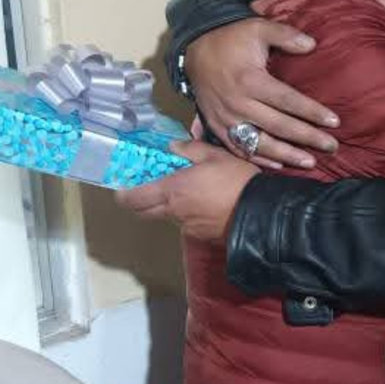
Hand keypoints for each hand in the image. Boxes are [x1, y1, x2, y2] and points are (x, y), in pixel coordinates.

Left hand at [115, 141, 259, 241]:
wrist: (262, 212)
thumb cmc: (237, 181)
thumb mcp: (216, 155)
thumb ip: (190, 149)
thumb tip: (173, 147)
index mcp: (172, 190)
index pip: (133, 199)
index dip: (123, 194)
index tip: (123, 187)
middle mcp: (174, 211)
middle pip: (143, 213)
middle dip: (139, 202)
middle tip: (147, 190)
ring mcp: (187, 227)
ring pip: (167, 217)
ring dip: (168, 207)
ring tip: (186, 193)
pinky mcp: (201, 236)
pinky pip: (186, 224)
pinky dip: (188, 215)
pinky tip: (206, 205)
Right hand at [184, 17, 339, 168]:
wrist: (194, 49)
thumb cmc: (231, 39)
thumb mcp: (258, 28)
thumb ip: (285, 35)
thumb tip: (312, 44)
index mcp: (250, 81)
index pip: (288, 101)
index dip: (312, 112)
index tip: (334, 122)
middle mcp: (238, 104)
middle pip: (279, 126)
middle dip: (307, 138)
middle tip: (332, 146)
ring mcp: (226, 119)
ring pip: (260, 143)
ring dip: (286, 155)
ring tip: (310, 162)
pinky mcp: (217, 127)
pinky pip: (238, 149)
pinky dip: (258, 159)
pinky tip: (278, 164)